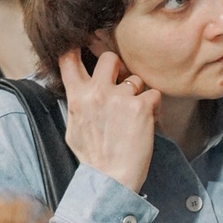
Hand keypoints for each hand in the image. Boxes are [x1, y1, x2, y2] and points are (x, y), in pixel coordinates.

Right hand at [59, 47, 160, 194]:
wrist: (112, 179)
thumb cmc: (93, 158)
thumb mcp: (73, 129)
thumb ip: (78, 104)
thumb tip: (78, 90)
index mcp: (77, 96)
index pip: (68, 59)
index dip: (76, 46)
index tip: (84, 43)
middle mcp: (97, 92)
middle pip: (110, 57)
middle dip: (118, 67)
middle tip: (121, 84)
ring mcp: (120, 97)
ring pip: (136, 79)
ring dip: (138, 94)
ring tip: (134, 116)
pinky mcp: (142, 106)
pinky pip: (153, 94)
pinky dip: (153, 106)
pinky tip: (148, 121)